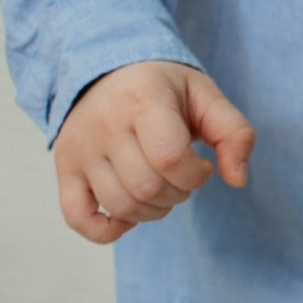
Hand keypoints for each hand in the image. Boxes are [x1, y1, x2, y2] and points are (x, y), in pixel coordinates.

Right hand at [52, 61, 253, 244]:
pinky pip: (77, 217)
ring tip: (160, 187)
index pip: (170, 159)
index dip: (196, 175)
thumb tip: (237, 180)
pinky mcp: (65, 169)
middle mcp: (104, 124)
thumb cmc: (163, 89)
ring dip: (153, 211)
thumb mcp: (206, 96)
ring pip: (121, 206)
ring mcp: (80, 149)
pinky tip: (127, 216)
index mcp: (142, 99)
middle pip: (148, 187)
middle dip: (179, 193)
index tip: (201, 165)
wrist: (105, 72)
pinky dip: (106, 231)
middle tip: (181, 176)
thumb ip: (235, 133)